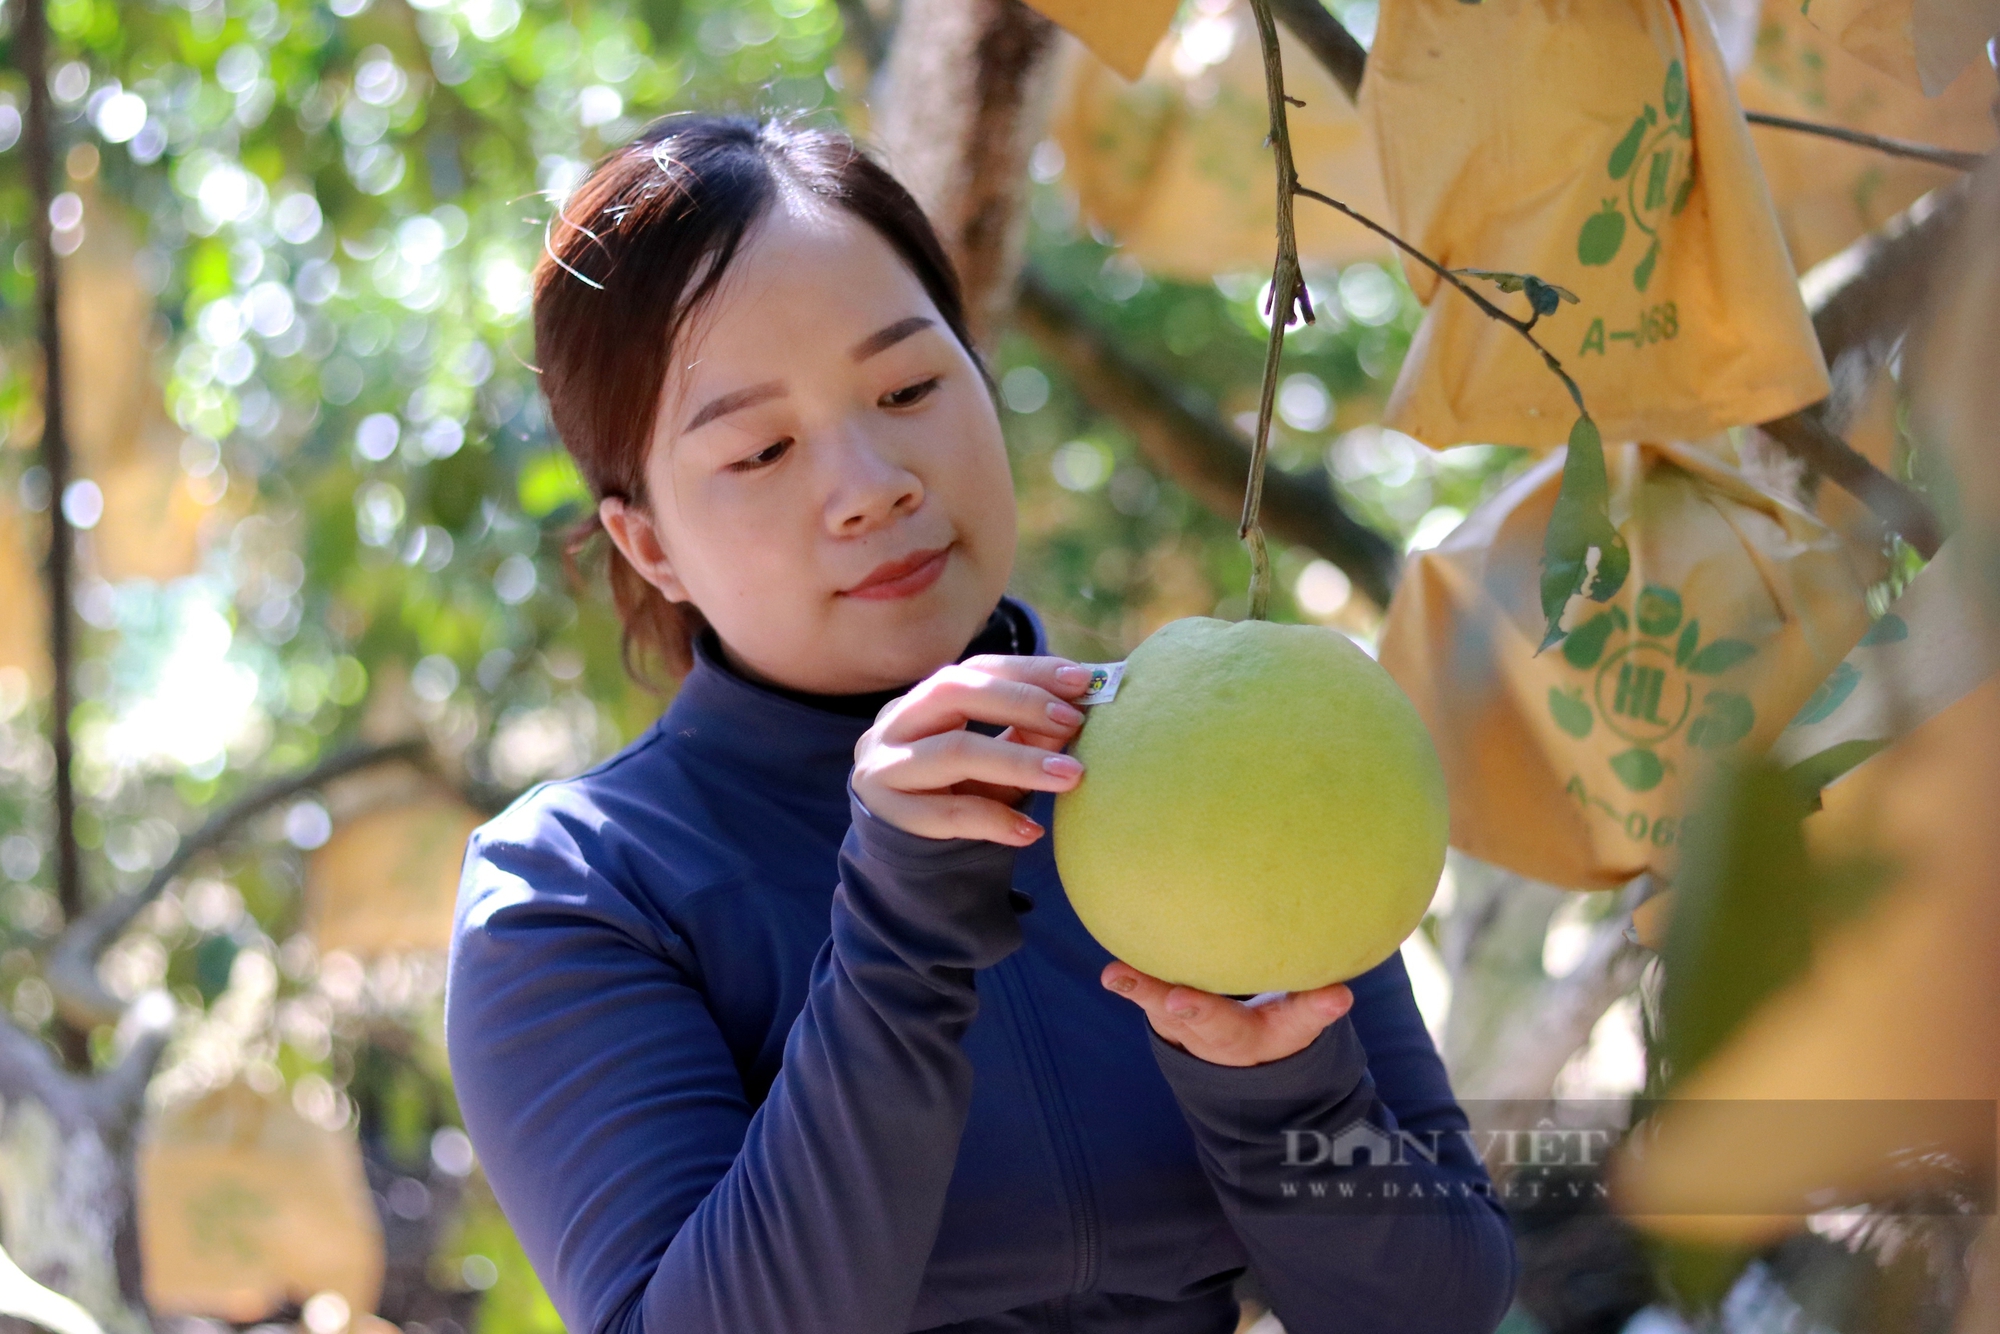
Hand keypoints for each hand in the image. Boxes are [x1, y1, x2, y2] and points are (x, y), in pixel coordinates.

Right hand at [853, 655, 1094, 846]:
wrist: (905, 855)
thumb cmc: (955, 793)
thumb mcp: (994, 758)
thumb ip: (1026, 733)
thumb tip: (1075, 713)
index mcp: (923, 700)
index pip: (977, 669)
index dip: (1029, 670)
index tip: (1082, 680)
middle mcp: (895, 724)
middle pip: (953, 692)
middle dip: (1021, 702)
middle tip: (1074, 721)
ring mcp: (885, 768)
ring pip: (954, 752)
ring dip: (1019, 761)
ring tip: (1070, 775)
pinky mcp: (890, 815)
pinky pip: (949, 814)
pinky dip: (995, 821)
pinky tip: (1030, 832)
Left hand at [1100, 961, 1353, 1067]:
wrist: (1230, 1051)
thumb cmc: (1272, 1026)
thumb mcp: (1296, 1026)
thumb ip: (1315, 1009)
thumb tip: (1340, 993)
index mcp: (1242, 1037)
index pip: (1237, 1025)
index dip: (1225, 1015)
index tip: (1208, 1004)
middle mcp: (1205, 1033)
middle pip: (1194, 1021)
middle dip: (1183, 1009)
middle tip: (1170, 1001)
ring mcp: (1177, 1019)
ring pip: (1157, 1005)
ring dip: (1137, 988)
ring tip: (1114, 975)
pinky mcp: (1158, 1001)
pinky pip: (1143, 985)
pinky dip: (1129, 973)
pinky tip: (1114, 938)